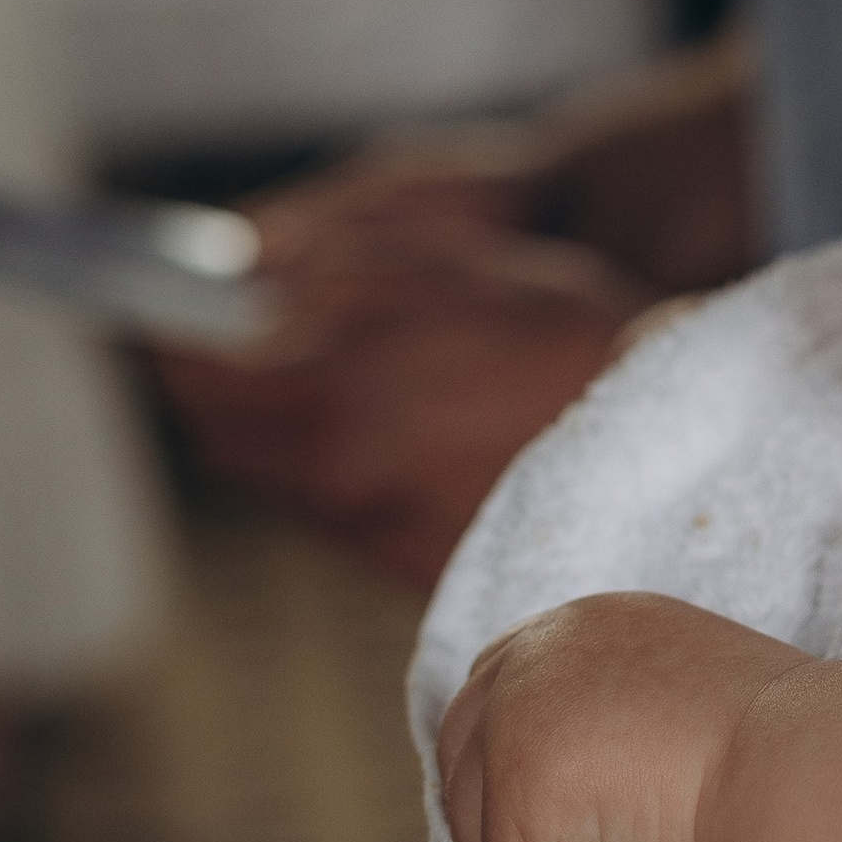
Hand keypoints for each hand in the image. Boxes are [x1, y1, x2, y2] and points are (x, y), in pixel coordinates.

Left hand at [160, 226, 650, 590]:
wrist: (681, 440)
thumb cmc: (574, 337)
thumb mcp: (448, 273)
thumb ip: (324, 278)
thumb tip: (225, 279)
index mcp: (340, 405)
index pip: (193, 376)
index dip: (167, 330)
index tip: (161, 302)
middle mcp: (342, 488)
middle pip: (221, 433)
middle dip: (219, 375)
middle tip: (236, 326)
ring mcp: (376, 536)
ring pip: (277, 473)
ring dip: (279, 417)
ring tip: (335, 367)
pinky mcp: (410, 568)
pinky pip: (334, 507)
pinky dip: (336, 456)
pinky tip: (394, 418)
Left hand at [434, 593, 802, 841]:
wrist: (803, 777)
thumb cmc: (774, 761)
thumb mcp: (675, 706)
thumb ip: (608, 719)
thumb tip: (570, 787)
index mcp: (585, 624)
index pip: (496, 689)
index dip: (514, 762)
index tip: (562, 811)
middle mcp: (538, 650)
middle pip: (462, 757)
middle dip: (512, 823)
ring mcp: (516, 714)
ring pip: (478, 831)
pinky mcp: (516, 787)